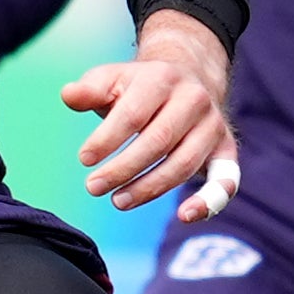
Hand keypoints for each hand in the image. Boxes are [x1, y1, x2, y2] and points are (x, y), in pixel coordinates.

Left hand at [62, 10, 239, 218]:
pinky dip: (209, 201)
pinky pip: (225, 180)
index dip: (108, 139)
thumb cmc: (140, 87)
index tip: (84, 159)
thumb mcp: (113, 79)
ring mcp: (213, 126)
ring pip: (183, 164)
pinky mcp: (225, 150)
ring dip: (150, 188)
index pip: (134, 113)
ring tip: (118, 201)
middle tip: (93, 187)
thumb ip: (90, 89)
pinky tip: (185, 216)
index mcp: (162, 79)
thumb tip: (68, 95)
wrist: (188, 77)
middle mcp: (193, 100)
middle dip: (124, 169)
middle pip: (159, 141)